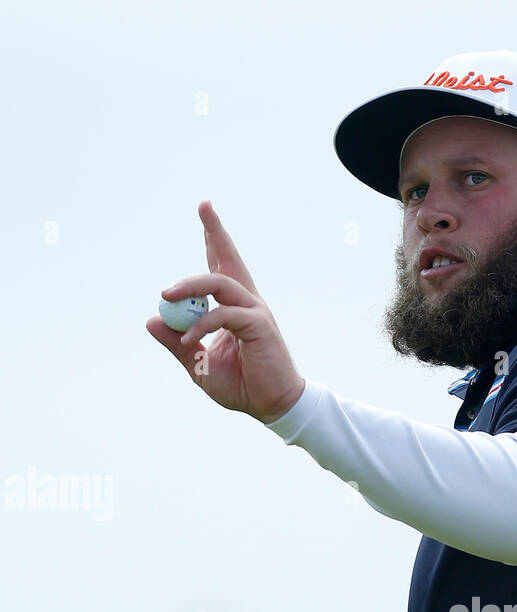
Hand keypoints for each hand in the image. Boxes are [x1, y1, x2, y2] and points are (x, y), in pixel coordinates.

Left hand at [146, 200, 305, 424]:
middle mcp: (247, 303)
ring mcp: (254, 311)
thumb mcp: (198, 363)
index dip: (212, 242)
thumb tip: (151, 321)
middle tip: (204, 206)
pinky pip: (223, 315)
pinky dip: (201, 325)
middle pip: (229, 260)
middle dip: (216, 232)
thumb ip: (177, 342)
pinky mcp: (259, 325)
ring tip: (166, 295)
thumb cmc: (242, 385)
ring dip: (189, 286)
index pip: (220, 269)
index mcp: (235, 308)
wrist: (271, 406)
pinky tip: (188, 341)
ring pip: (219, 283)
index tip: (205, 215)